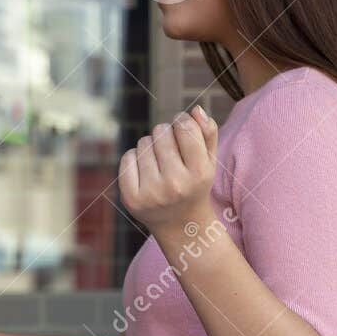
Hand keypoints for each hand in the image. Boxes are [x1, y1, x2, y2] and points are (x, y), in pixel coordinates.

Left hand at [119, 107, 218, 241]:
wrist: (181, 226)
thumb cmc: (195, 185)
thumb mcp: (209, 161)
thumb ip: (208, 133)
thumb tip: (195, 110)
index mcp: (199, 174)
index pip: (184, 126)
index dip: (182, 122)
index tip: (183, 129)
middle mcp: (176, 185)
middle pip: (161, 131)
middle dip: (166, 135)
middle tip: (172, 154)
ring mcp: (152, 193)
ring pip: (144, 142)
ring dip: (151, 147)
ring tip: (160, 166)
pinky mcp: (131, 198)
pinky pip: (127, 157)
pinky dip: (135, 160)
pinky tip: (146, 173)